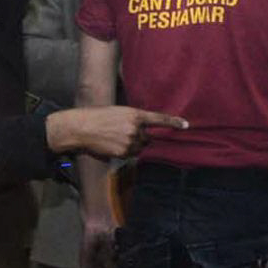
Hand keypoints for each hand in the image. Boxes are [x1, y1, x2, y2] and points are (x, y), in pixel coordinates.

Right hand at [45, 104, 185, 159]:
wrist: (81, 127)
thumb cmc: (97, 117)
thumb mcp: (118, 112)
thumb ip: (132, 120)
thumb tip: (142, 132)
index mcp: (135, 114)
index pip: (158, 119)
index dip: (173, 122)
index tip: (186, 125)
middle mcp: (135, 128)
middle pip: (148, 138)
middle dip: (140, 138)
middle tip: (123, 133)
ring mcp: (130, 141)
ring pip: (139, 147)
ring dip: (132, 145)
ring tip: (114, 138)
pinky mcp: (123, 152)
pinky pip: (131, 154)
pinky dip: (124, 152)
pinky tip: (111, 145)